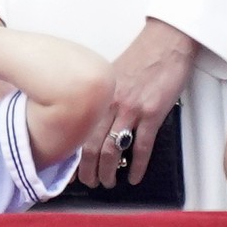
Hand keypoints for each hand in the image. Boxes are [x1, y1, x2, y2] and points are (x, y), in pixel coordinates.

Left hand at [77, 18, 196, 188]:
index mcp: (94, 95)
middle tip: (87, 182)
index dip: (69, 153)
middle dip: (87, 169)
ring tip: (107, 183)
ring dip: (108, 171)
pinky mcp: (152, 113)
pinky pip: (142, 146)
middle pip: (90, 145)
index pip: (76, 130)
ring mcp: (130, 109)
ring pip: (113, 149)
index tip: (64, 167)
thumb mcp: (106, 76)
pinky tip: (134, 176)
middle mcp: (108, 104)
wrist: (163, 44)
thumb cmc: (137, 58)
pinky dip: (137, 165)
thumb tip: (84, 117)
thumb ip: (96, 97)